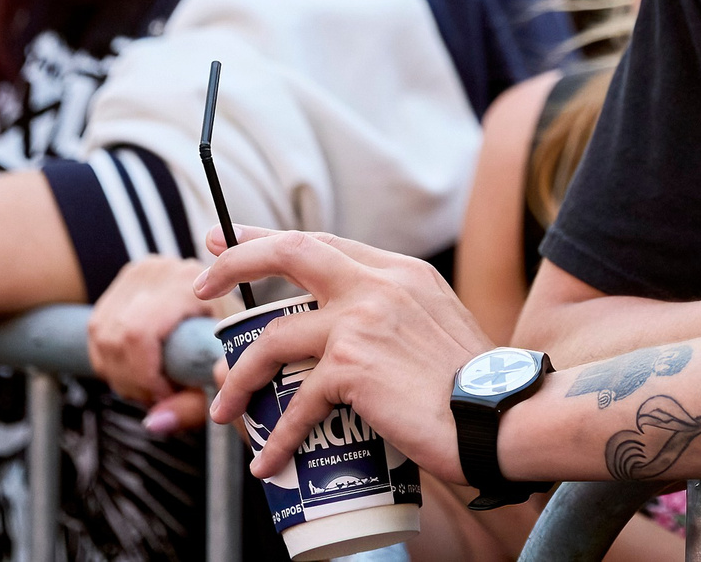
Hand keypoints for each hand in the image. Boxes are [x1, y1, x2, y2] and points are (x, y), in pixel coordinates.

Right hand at [88, 255, 222, 435]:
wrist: (235, 292)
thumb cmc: (236, 334)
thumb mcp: (223, 368)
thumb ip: (193, 404)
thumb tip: (154, 424)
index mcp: (188, 282)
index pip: (138, 333)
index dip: (144, 375)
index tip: (166, 395)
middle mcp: (158, 271)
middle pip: (116, 338)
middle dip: (132, 380)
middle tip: (159, 396)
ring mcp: (136, 276)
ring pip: (102, 337)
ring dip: (121, 374)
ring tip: (152, 385)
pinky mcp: (121, 287)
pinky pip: (99, 333)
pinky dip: (113, 362)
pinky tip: (139, 372)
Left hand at [196, 225, 492, 483]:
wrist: (500, 417)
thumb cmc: (473, 388)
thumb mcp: (435, 326)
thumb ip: (395, 317)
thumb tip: (349, 339)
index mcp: (400, 271)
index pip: (323, 242)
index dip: (269, 240)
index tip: (230, 242)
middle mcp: (379, 284)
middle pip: (289, 253)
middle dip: (235, 263)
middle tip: (200, 283)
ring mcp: (364, 321)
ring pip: (273, 337)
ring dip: (239, 377)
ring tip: (225, 410)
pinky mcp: (354, 366)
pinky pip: (296, 402)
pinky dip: (276, 436)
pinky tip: (267, 460)